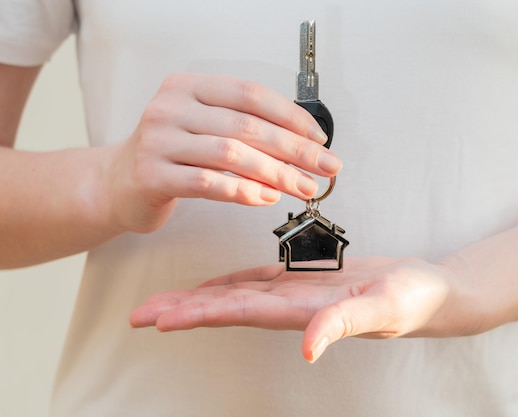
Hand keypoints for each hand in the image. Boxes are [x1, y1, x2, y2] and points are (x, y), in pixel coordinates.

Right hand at [104, 74, 341, 232]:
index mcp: (189, 87)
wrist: (117, 183)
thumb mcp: (204, 128)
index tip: (319, 138)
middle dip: (294, 149)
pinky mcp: (152, 175)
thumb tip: (304, 145)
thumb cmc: (172, 155)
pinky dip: (243, 191)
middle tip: (325, 166)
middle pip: (246, 125)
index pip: (251, 94)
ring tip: (303, 187)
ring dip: (276, 173)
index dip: (291, 116)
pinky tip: (267, 198)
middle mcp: (171, 107)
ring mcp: (158, 140)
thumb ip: (244, 129)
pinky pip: (208, 183)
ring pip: (231, 154)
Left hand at [130, 257, 481, 362]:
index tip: (160, 319)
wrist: (428, 290)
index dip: (199, 315)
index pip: (240, 312)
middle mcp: (291, 307)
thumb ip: (344, 325)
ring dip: (199, 297)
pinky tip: (215, 282)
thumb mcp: (384, 308)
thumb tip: (308, 350)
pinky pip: (261, 280)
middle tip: (138, 315)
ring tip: (162, 301)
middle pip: (226, 307)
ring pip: (236, 294)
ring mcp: (296, 294)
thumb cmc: (412, 300)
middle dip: (182, 310)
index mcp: (302, 312)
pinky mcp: (307, 281)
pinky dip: (233, 281)